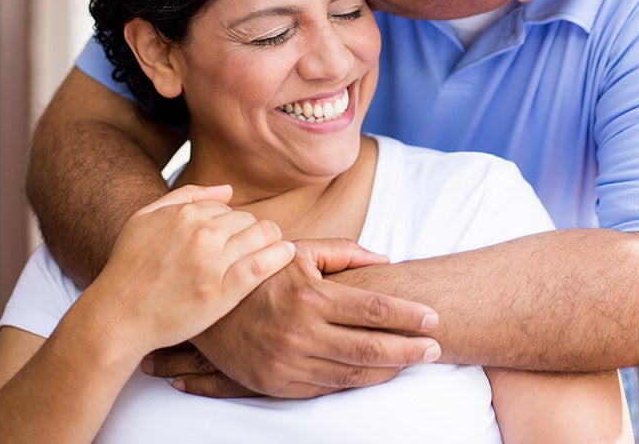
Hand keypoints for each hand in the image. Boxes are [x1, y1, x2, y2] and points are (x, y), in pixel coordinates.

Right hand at [84, 184, 295, 357]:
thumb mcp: (145, 218)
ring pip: (263, 236)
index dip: (235, 224)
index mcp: (186, 214)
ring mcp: (213, 263)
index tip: (235, 238)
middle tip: (253, 248)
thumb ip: (186, 196)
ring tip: (275, 249)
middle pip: (250, 221)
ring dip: (273, 240)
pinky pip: (263, 264)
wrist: (118, 315)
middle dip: (254, 232)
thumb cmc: (129, 267)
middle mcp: (202, 233)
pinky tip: (287, 254)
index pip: (230, 208)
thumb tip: (227, 190)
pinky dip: (280, 256)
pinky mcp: (223, 292)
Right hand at [143, 238, 440, 397]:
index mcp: (309, 297)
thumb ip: (344, 252)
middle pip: (370, 349)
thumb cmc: (259, 271)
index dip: (408, 316)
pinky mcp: (276, 384)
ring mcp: (287, 363)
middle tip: (436, 347)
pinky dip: (357, 383)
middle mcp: (300, 333)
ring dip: (389, 370)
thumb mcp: (297, 250)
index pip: (373, 310)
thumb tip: (386, 260)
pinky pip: (326, 388)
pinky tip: (378, 374)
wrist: (203, 305)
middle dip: (409, 350)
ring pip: (352, 375)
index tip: (434, 318)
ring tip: (414, 360)